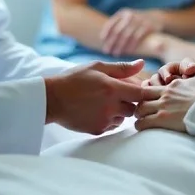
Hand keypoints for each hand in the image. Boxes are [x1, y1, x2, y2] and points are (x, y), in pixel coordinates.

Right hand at [44, 59, 158, 134]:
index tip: (132, 89)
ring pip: (123, 118)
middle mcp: (111, 106)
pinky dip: (108, 120)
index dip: (139, 91)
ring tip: (103, 103)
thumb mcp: (97, 68)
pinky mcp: (97, 130)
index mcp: (112, 88)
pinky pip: (112, 126)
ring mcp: (104, 120)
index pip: (140, 94)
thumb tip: (142, 64)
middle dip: (128, 102)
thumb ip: (121, 68)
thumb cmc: (74, 79)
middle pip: (133, 108)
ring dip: (118, 112)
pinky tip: (96, 111)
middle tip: (114, 95)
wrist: (52, 99)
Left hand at [100, 9, 163, 55]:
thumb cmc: (138, 21)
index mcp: (123, 13)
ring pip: (127, 35)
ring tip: (116, 54)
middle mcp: (130, 15)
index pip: (111, 24)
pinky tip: (128, 52)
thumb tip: (102, 39)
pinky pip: (137, 38)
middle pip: (118, 31)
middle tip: (107, 52)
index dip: (105, 34)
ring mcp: (139, 20)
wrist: (157, 17)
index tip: (102, 43)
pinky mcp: (147, 26)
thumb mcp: (127, 18)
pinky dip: (132, 46)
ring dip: (120, 46)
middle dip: (111, 42)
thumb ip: (117, 25)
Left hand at [134, 62, 194, 132]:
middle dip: (139, 104)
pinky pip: (143, 123)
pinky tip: (143, 127)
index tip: (145, 99)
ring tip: (142, 120)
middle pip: (141, 97)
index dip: (144, 93)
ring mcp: (163, 107)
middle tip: (141, 111)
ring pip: (140, 110)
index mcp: (172, 86)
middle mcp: (165, 95)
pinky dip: (140, 125)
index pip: (150, 87)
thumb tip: (191, 67)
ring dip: (139, 115)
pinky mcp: (163, 120)